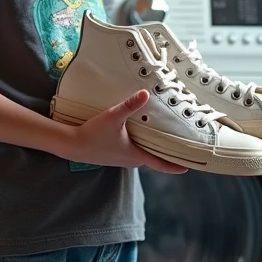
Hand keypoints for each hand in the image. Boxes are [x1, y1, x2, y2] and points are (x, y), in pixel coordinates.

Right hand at [70, 90, 187, 173]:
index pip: (160, 164)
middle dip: (166, 155)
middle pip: (153, 160)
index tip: (188, 167)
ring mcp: (121, 160)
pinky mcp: (113, 156)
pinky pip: (132, 154)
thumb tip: (145, 93)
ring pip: (142, 156)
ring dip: (152, 151)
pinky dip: (140, 148)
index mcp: (135, 155)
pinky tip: (138, 138)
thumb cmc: (93, 134)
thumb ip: (129, 105)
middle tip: (179, 149)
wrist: (73, 145)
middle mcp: (130, 160)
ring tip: (162, 142)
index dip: (175, 165)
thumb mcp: (113, 117)